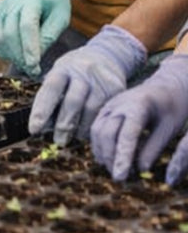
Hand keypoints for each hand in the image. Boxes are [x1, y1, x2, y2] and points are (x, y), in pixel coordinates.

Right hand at [0, 0, 69, 75]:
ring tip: (24, 62)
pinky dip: (0, 50)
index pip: (27, 26)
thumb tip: (35, 59)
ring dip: (11, 55)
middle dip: (20, 56)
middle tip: (33, 70)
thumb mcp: (61, 17)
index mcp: (32, 1)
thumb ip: (48, 37)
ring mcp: (0, 8)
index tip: (34, 66)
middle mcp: (11, 3)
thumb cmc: (54, 2)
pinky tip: (13, 54)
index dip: (29, 47)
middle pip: (10, 34)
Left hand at [29, 24, 145, 144]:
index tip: (34, 129)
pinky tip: (90, 133)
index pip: (50, 89)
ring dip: (81, 128)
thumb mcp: (60, 74)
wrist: (107, 54)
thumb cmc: (75, 71)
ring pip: (91, 109)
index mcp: (63, 68)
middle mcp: (82, 71)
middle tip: (58, 141)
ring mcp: (100, 79)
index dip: (42, 110)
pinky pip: (106, 111)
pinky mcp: (116, 88)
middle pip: (72, 101)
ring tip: (74, 137)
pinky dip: (96, 124)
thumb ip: (52, 95)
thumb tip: (43, 125)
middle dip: (64, 124)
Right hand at [91, 53, 187, 181]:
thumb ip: (154, 148)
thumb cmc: (171, 109)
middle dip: (110, 157)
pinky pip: (95, 127)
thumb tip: (140, 169)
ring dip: (102, 152)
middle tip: (119, 178)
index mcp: (138, 106)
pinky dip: (98, 144)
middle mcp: (119, 104)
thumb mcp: (169, 129)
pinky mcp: (106, 108)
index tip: (120, 177)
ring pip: (97, 130)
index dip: (122, 157)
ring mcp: (110, 104)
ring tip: (112, 169)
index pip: (126, 135)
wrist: (164, 87)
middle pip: (107, 132)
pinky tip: (105, 158)